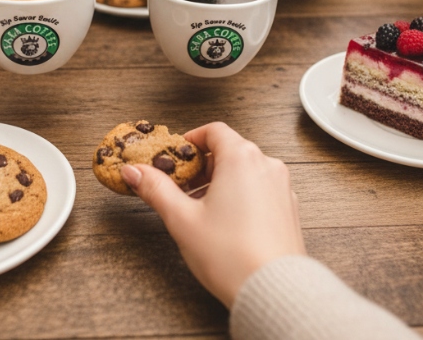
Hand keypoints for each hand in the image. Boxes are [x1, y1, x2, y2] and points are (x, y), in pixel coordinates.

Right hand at [120, 122, 305, 307]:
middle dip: (201, 166)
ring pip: (245, 171)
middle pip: (229, 150)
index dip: (189, 140)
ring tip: (199, 207)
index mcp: (241, 158)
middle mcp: (266, 166)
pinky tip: (224, 221)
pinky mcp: (288, 209)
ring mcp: (281, 187)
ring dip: (220, 181)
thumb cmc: (232, 256)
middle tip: (181, 185)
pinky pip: (260, 189)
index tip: (174, 157)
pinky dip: (240, 195)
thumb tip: (134, 172)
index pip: (213, 130)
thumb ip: (156, 189)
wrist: (273, 291)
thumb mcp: (182, 219)